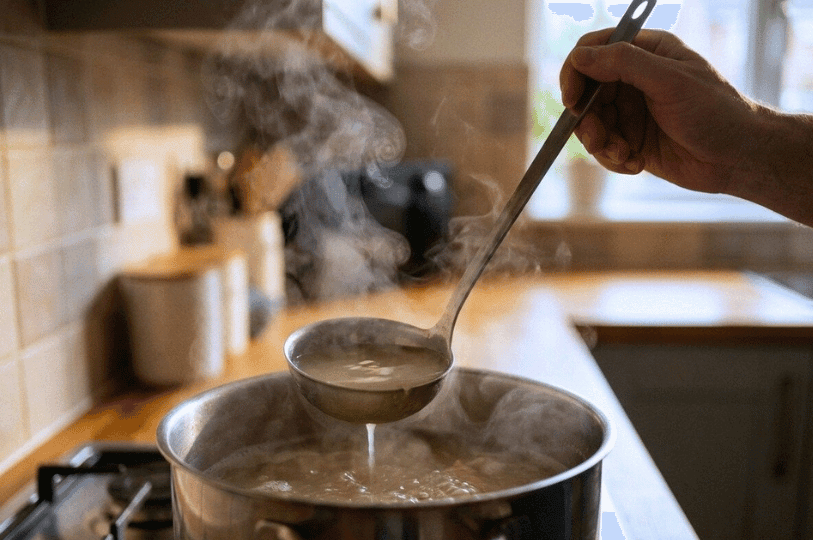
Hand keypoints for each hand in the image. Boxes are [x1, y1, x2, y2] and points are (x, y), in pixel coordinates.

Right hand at [559, 29, 760, 194]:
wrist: (739, 158)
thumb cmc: (716, 112)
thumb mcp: (669, 81)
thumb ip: (623, 64)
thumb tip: (580, 57)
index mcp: (646, 52)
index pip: (593, 51)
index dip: (576, 73)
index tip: (573, 101)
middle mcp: (634, 79)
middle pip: (585, 94)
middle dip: (588, 121)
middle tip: (599, 140)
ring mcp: (632, 112)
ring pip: (591, 125)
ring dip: (601, 144)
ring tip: (624, 156)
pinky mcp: (632, 141)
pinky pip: (604, 149)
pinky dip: (613, 160)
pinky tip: (636, 164)